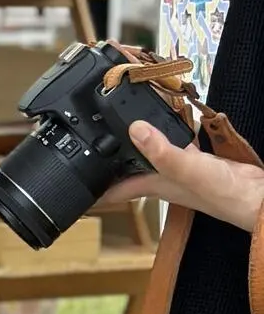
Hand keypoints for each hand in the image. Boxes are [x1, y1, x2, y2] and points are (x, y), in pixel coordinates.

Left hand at [95, 121, 263, 233]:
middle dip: (106, 157)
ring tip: (115, 123)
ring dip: (134, 140)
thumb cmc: (222, 194)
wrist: (254, 196)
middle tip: (87, 140)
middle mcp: (160, 177)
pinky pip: (173, 141)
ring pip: (147, 152)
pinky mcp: (195, 158)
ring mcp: (177, 168)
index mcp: (151, 184)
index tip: (67, 180)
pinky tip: (164, 117)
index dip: (89, 188)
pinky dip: (166, 129)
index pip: (112, 190)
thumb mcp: (186, 169)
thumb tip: (134, 130)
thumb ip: (160, 151)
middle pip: (124, 168)